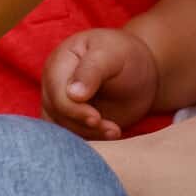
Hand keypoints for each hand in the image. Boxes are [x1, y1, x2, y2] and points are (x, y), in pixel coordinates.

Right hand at [41, 28, 160, 139]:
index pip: (56, 92)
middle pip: (55, 113)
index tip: (96, 118)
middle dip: (83, 125)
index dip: (72, 109)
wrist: (140, 73)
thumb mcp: (112, 55)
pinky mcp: (70, 121)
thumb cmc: (126, 57)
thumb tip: (72, 94)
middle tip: (113, 129)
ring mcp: (60, 103)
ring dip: (89, 135)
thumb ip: (92, 71)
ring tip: (115, 131)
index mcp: (60, 61)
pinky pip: (71, 138)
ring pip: (61, 129)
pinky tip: (111, 134)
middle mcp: (54, 84)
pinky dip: (91, 139)